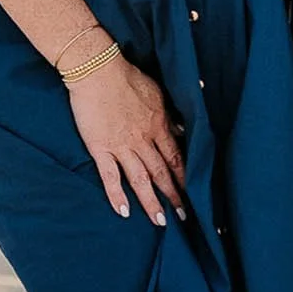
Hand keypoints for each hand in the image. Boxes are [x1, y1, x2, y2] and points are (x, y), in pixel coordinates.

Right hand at [67, 54, 185, 224]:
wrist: (97, 70)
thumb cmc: (127, 77)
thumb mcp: (157, 92)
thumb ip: (170, 115)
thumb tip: (184, 128)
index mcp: (159, 125)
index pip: (177, 157)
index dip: (185, 177)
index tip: (195, 193)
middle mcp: (144, 139)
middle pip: (162, 171)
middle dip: (174, 195)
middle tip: (184, 216)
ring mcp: (122, 145)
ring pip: (140, 179)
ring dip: (151, 201)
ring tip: (160, 221)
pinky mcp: (100, 147)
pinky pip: (110, 176)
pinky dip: (116, 195)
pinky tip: (123, 212)